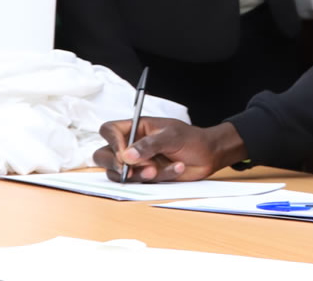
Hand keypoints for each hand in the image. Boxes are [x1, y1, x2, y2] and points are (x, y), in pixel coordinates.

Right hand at [92, 118, 244, 182]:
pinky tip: (176, 168)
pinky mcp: (145, 177)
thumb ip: (149, 145)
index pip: (109, 131)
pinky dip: (158, 178)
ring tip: (157, 170)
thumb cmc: (192, 139)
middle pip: (103, 155)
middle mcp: (131, 146)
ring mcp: (137, 163)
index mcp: (135, 128)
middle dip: (114, 164)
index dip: (111, 141)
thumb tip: (127, 156)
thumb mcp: (172, 136)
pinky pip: (140, 183)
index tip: (124, 152)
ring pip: (118, 174)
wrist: (209, 155)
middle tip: (129, 170)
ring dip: (137, 174)